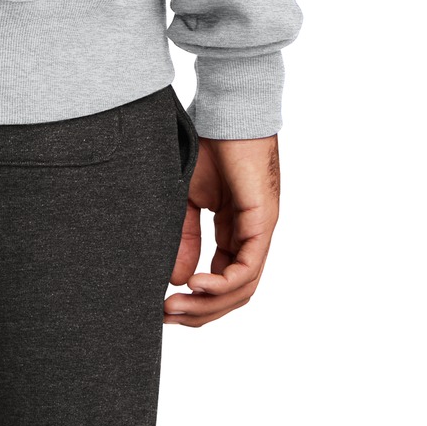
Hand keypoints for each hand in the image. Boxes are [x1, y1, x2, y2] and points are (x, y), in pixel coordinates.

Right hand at [164, 134, 279, 325]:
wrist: (226, 109)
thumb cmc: (208, 143)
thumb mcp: (186, 197)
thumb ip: (185, 237)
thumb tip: (178, 280)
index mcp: (234, 231)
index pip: (220, 279)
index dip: (194, 298)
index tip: (163, 306)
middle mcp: (250, 236)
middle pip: (232, 293)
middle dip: (199, 311)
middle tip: (167, 316)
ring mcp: (259, 231)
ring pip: (241, 287)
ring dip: (208, 304)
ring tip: (176, 306)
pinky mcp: (262, 221)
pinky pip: (248, 267)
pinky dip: (222, 283)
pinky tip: (196, 285)